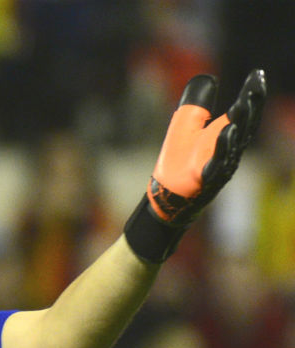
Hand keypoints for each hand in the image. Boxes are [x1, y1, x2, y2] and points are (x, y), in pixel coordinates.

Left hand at [124, 70, 266, 262]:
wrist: (167, 196)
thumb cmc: (178, 162)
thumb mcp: (186, 126)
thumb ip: (197, 104)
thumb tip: (208, 78)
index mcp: (226, 136)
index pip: (243, 113)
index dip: (252, 95)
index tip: (257, 75)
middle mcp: (228, 151)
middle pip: (245, 126)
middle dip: (251, 106)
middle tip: (254, 86)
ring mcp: (219, 167)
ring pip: (233, 145)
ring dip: (239, 125)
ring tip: (241, 105)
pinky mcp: (205, 181)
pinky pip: (216, 164)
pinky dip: (221, 149)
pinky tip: (226, 132)